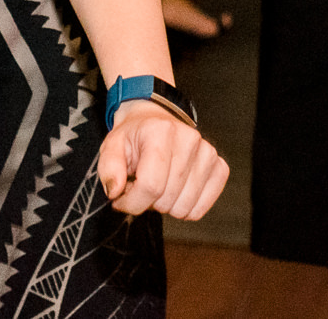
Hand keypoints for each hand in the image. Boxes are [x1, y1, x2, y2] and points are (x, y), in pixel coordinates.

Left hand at [98, 102, 228, 219]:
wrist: (154, 119)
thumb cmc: (135, 135)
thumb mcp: (111, 146)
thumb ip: (108, 168)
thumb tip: (115, 191)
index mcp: (160, 132)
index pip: (150, 186)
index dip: (132, 202)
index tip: (122, 199)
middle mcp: (188, 139)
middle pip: (167, 199)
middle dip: (147, 202)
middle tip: (141, 184)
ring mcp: (207, 153)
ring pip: (184, 207)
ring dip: (166, 205)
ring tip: (158, 184)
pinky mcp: (218, 166)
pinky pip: (201, 207)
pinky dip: (185, 207)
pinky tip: (175, 190)